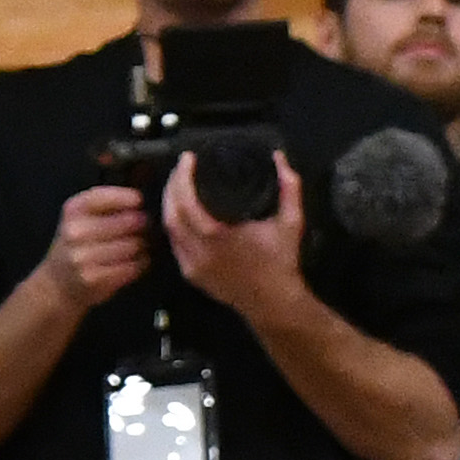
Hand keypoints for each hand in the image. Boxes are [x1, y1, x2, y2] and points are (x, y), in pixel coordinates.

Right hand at [37, 183, 150, 313]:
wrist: (57, 282)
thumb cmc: (78, 245)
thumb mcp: (81, 216)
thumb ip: (107, 203)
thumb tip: (141, 202)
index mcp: (74, 210)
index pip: (108, 196)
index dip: (129, 198)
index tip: (139, 202)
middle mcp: (75, 231)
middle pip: (130, 221)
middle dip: (142, 224)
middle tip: (143, 228)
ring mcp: (83, 256)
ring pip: (134, 244)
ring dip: (142, 245)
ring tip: (137, 246)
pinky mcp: (94, 278)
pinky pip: (133, 266)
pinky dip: (140, 263)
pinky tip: (134, 262)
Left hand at [161, 152, 308, 329]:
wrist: (273, 302)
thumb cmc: (281, 261)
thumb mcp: (291, 222)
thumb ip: (289, 187)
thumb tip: (279, 158)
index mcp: (217, 237)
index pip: (186, 203)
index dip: (182, 179)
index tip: (187, 160)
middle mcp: (197, 252)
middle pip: (170, 214)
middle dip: (172, 187)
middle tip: (181, 168)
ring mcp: (190, 265)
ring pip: (168, 230)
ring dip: (170, 204)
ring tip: (179, 183)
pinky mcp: (189, 273)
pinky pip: (174, 244)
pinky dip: (174, 224)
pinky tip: (179, 210)